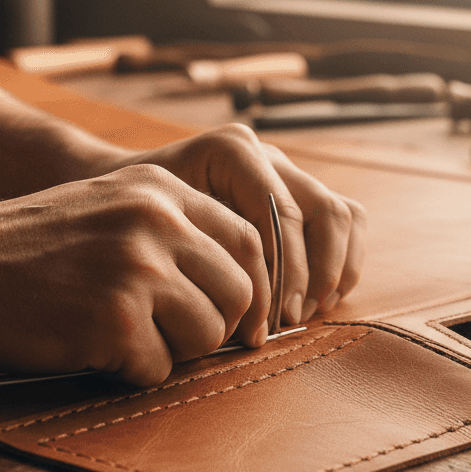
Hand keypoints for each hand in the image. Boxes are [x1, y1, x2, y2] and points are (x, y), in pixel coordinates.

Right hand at [0, 165, 270, 385]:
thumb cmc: (25, 248)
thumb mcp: (108, 206)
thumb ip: (170, 227)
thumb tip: (242, 281)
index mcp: (160, 190)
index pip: (249, 239)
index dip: (251, 286)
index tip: (239, 319)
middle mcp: (158, 222)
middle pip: (239, 292)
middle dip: (216, 325)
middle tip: (173, 335)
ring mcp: (138, 269)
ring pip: (207, 334)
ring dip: (172, 350)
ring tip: (120, 336)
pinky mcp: (114, 320)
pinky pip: (157, 368)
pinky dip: (128, 371)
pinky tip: (87, 348)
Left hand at [102, 123, 366, 324]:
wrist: (123, 193)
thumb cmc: (134, 217)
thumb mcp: (154, 229)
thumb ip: (200, 256)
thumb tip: (249, 317)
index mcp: (232, 151)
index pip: (282, 214)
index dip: (285, 273)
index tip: (269, 320)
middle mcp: (267, 154)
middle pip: (324, 211)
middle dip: (313, 275)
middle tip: (288, 320)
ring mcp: (287, 171)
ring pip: (344, 215)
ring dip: (332, 272)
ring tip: (301, 313)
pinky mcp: (299, 194)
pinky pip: (346, 222)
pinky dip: (342, 263)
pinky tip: (316, 300)